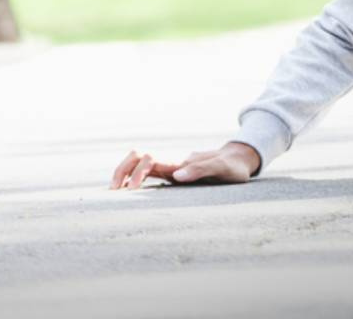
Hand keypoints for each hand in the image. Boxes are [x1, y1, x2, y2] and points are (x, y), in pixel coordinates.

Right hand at [109, 141, 261, 189]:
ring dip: (123, 174)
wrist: (239, 160)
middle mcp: (171, 164)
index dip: (136, 172)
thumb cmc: (232, 167)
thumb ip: (201, 169)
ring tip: (113, 193)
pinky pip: (148, 174)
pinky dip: (133, 180)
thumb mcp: (222, 168)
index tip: (130, 189)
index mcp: (179, 163)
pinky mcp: (173, 175)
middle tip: (113, 191)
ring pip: (139, 164)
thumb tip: (175, 176)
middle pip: (137, 158)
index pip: (149, 160)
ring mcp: (171, 169)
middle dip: (121, 170)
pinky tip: (126, 194)